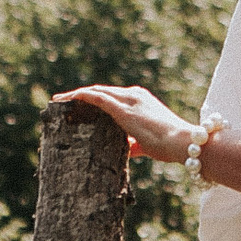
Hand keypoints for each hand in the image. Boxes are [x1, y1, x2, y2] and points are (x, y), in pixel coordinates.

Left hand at [50, 84, 193, 160]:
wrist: (183, 142)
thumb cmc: (171, 145)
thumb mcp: (149, 142)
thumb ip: (136, 143)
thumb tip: (127, 148)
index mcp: (141, 100)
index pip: (111, 96)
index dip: (94, 99)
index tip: (79, 106)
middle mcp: (134, 95)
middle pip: (101, 91)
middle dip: (81, 96)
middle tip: (62, 102)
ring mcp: (129, 100)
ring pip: (95, 92)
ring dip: (75, 95)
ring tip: (58, 101)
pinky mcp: (123, 109)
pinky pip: (96, 98)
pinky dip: (80, 97)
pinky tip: (66, 100)